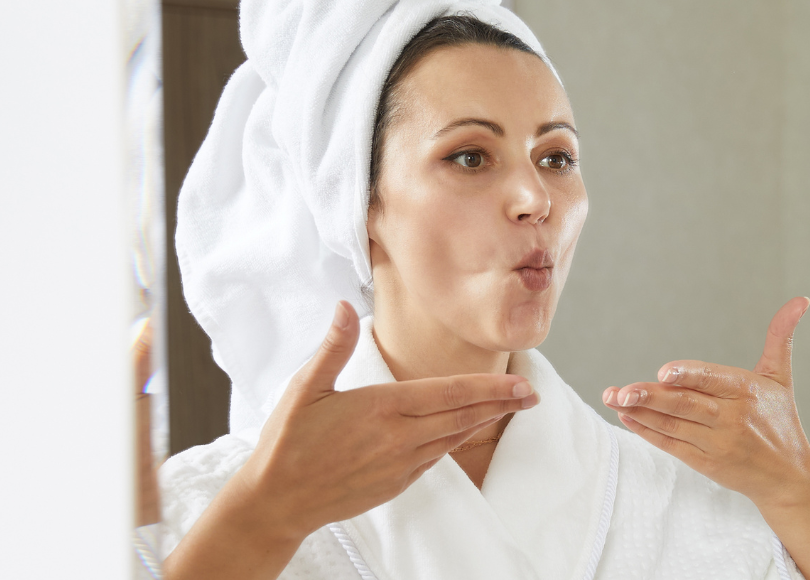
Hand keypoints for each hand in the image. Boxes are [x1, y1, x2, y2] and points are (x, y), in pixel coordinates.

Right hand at [165, 301, 539, 579]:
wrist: (276, 502)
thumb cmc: (288, 443)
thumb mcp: (305, 388)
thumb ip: (333, 347)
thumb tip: (345, 306)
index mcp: (382, 408)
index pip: (449, 393)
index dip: (490, 388)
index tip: (520, 383)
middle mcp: (400, 437)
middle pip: (463, 415)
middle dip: (501, 403)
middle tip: (533, 394)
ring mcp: (401, 463)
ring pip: (455, 436)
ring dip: (486, 420)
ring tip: (513, 407)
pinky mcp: (398, 482)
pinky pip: (438, 456)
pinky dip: (459, 439)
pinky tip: (469, 429)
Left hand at [603, 298, 809, 579]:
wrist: (789, 477)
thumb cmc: (781, 421)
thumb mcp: (780, 378)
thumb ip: (780, 338)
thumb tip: (801, 300)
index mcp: (747, 392)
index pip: (712, 380)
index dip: (688, 376)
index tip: (663, 372)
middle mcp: (732, 418)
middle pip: (686, 405)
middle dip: (651, 397)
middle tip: (622, 390)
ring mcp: (717, 443)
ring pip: (673, 425)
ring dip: (640, 412)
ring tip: (614, 398)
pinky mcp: (706, 463)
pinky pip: (672, 445)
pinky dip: (648, 432)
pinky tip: (627, 418)